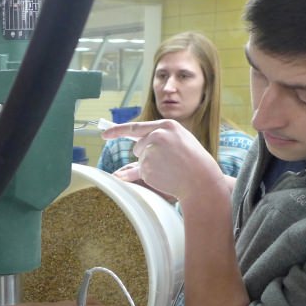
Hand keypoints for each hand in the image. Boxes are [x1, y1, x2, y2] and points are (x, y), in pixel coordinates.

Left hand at [102, 119, 222, 202]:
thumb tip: (122, 170)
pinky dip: (150, 175)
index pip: (136, 127)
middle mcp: (156, 135)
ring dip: (150, 165)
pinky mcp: (147, 167)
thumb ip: (155, 145)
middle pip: (138, 146)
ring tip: (170, 168)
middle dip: (147, 155)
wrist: (202, 179)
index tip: (104, 135)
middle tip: (168, 162)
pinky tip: (166, 175)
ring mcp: (151, 151)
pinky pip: (141, 172)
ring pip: (140, 160)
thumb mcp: (177, 145)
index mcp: (166, 126)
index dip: (117, 131)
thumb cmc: (192, 162)